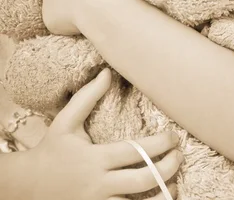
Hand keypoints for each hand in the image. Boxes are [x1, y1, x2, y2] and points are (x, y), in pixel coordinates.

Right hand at [22, 68, 181, 199]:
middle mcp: (98, 184)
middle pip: (142, 180)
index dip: (159, 144)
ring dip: (161, 196)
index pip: (135, 151)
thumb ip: (88, 97)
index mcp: (95, 158)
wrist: (27, 186)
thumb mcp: (65, 121)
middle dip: (167, 168)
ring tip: (175, 185)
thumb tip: (107, 72)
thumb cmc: (50, 149)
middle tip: (179, 156)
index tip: (173, 136)